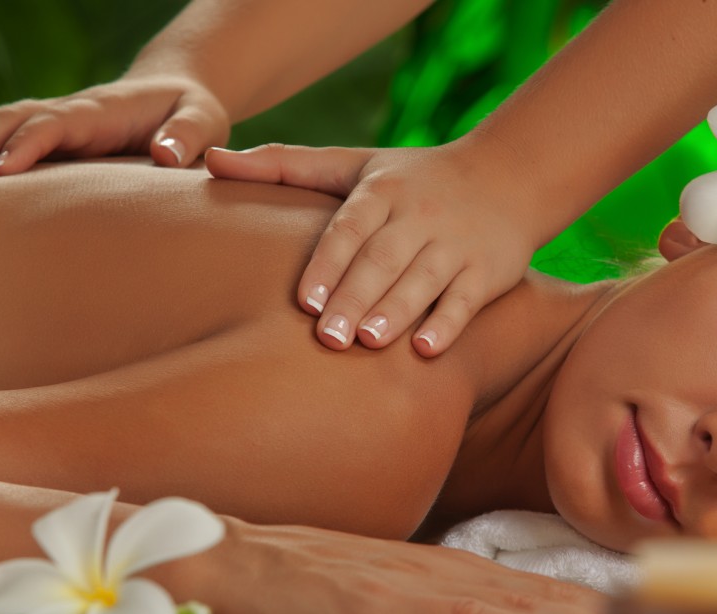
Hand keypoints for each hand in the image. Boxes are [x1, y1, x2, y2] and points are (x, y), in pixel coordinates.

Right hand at [0, 75, 228, 180]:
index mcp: (99, 110)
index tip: (2, 173)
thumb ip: (187, 136)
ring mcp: (57, 127)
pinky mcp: (54, 144)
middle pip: (10, 123)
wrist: (181, 100)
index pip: (53, 124)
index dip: (26, 146)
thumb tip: (164, 157)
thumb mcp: (202, 119)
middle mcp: (69, 114)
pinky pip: (7, 146)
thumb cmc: (193, 114)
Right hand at [167, 519, 610, 613]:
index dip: (539, 591)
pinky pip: (448, 613)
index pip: (486, 577)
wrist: (217, 554)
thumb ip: (388, 592)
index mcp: (405, 563)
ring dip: (550, 610)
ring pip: (489, 596)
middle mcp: (410, 565)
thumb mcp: (342, 580)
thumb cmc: (275, 573)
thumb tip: (427, 612)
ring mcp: (393, 580)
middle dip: (561, 601)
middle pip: (500, 583)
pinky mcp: (370, 602)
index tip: (588, 604)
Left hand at [204, 140, 539, 356]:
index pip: (351, 227)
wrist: (507, 176)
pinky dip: (449, 324)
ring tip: (370, 343)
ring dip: (398, 311)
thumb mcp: (353, 163)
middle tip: (328, 338)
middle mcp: (420, 216)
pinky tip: (425, 350)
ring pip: (425, 280)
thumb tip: (209, 160)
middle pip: (385, 258)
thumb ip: (284, 165)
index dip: (328, 263)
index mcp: (382, 191)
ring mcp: (457, 244)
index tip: (305, 301)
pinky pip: (467, 301)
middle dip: (357, 296)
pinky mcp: (488, 271)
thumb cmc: (413, 178)